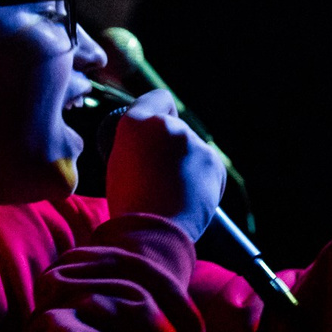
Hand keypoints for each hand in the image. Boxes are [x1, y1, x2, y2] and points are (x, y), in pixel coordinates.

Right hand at [106, 89, 226, 240]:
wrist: (150, 233)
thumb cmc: (128, 204)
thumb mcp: (118, 163)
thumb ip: (138, 144)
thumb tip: (152, 143)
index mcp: (135, 123)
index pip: (158, 98)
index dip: (160, 111)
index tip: (158, 127)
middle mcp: (168, 126)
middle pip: (176, 128)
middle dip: (171, 146)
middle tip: (159, 176)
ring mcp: (194, 143)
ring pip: (192, 149)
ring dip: (186, 163)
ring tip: (171, 192)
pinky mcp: (213, 161)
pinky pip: (208, 165)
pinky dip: (201, 178)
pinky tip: (188, 197)